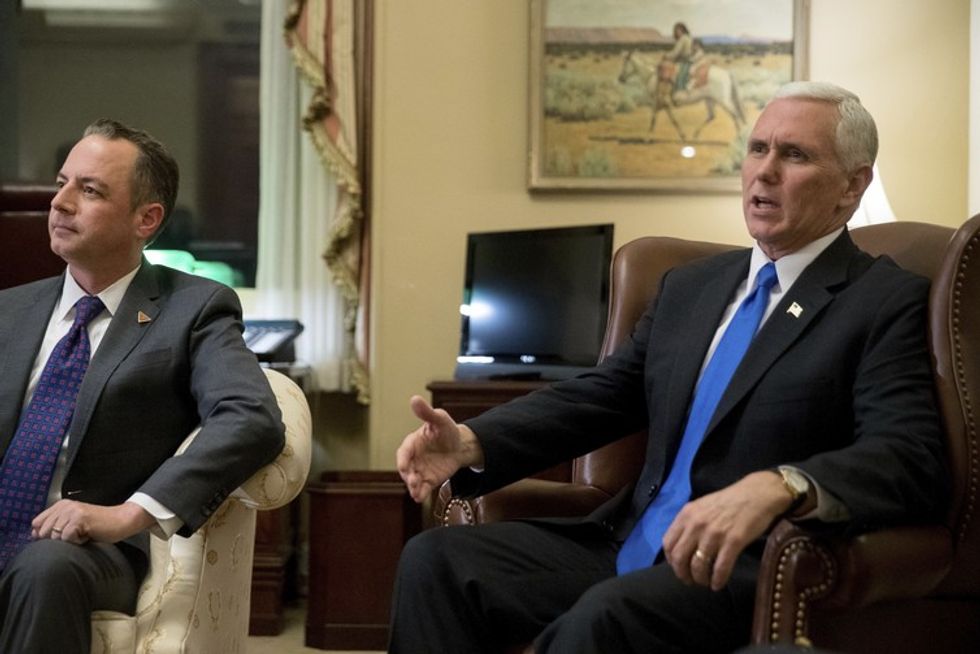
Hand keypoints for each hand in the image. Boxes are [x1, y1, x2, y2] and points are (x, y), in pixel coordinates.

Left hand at [31, 500, 154, 544]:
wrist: (121, 520)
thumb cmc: (99, 525)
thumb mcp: (73, 522)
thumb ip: (55, 525)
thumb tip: (33, 535)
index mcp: (61, 505)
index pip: (36, 523)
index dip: (44, 534)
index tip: (62, 536)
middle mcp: (64, 506)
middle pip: (43, 532)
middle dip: (57, 540)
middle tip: (76, 535)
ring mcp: (72, 511)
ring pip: (54, 537)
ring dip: (68, 541)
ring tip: (82, 535)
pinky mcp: (79, 519)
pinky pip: (67, 539)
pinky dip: (77, 542)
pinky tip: (88, 536)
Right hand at [396, 396, 482, 502]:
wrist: (459, 446)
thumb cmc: (446, 430)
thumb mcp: (439, 419)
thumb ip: (427, 413)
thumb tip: (414, 398)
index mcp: (413, 442)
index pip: (404, 452)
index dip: (403, 459)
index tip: (404, 465)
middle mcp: (413, 458)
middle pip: (406, 469)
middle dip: (408, 476)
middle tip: (413, 481)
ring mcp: (419, 470)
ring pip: (412, 480)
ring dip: (412, 486)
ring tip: (416, 492)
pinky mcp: (427, 480)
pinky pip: (422, 488)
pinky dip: (419, 494)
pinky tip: (420, 499)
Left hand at [662, 471, 791, 589]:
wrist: (757, 494)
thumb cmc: (730, 501)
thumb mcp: (702, 507)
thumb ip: (689, 523)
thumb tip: (682, 547)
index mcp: (686, 515)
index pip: (668, 543)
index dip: (672, 561)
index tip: (679, 568)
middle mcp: (697, 524)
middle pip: (680, 558)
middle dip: (683, 574)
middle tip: (690, 581)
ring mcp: (714, 533)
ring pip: (698, 566)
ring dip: (700, 579)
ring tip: (706, 583)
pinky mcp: (733, 541)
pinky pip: (720, 568)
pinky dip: (717, 580)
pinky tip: (718, 584)